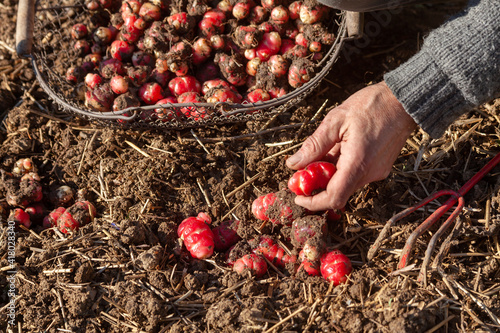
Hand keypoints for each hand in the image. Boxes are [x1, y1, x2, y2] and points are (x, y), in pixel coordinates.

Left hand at [286, 81, 416, 210]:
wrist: (403, 101)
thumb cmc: (371, 106)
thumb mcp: (335, 120)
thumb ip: (314, 145)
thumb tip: (293, 164)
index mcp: (358, 163)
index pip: (334, 197)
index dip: (313, 202)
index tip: (298, 196)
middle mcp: (369, 173)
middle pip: (338, 193)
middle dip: (317, 187)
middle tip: (301, 172)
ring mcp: (377, 172)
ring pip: (346, 184)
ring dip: (328, 176)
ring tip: (321, 154)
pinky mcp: (380, 168)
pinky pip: (355, 176)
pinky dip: (340, 170)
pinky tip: (336, 150)